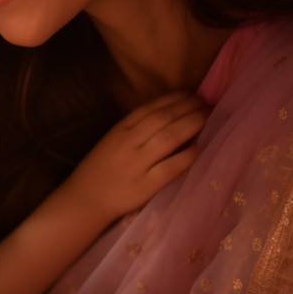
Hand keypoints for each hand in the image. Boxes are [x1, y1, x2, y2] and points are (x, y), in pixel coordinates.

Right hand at [67, 90, 205, 219]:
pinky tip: (198, 148)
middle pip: (163, 119)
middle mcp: (128, 143)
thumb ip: (134, 129)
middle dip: (187, 108)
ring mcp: (137, 164)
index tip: (190, 93)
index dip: (173, 98)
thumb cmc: (100, 169)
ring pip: (169, 138)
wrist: (86, 199)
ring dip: (191, 125)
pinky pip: (171, 167)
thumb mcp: (112, 141)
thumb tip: (169, 115)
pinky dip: (187, 156)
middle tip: (206, 103)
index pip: (150, 108)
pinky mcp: (145, 185)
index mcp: (119, 130)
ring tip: (206, 118)